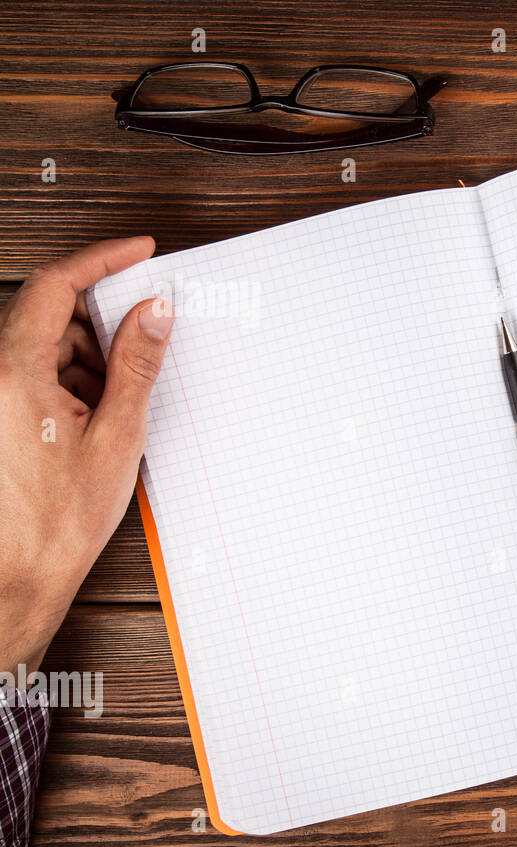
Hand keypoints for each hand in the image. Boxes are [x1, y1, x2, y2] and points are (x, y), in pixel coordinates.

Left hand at [0, 237, 171, 674]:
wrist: (16, 576)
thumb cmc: (56, 520)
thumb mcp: (116, 435)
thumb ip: (137, 365)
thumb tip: (153, 314)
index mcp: (14, 372)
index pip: (56, 286)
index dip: (102, 260)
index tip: (139, 251)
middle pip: (50, 317)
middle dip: (102, 325)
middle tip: (145, 341)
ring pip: (43, 348)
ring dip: (88, 361)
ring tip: (120, 405)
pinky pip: (33, 376)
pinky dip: (72, 385)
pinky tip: (99, 419)